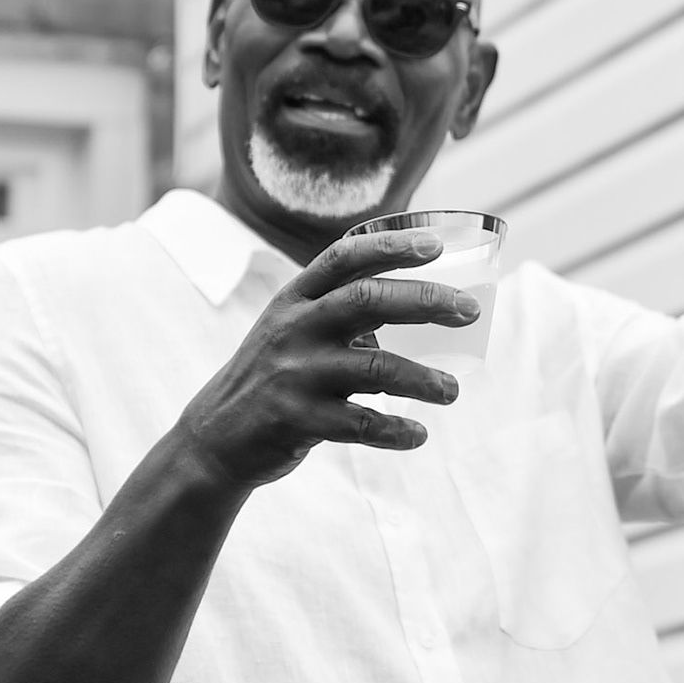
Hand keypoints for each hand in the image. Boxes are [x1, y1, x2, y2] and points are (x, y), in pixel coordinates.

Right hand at [174, 230, 478, 488]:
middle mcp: (294, 329)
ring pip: (374, 369)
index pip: (344, 257)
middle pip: (367, 301)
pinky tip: (419, 434)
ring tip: (453, 391)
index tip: (437, 245)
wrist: (214, 437)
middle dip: (425, 301)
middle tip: (469, 311)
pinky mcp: (297, 420)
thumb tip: (426, 300)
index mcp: (295, 299)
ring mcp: (294, 374)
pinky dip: (396, 431)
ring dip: (422, 380)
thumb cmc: (275, 374)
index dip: (391, 245)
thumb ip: (345, 310)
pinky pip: (361, 424)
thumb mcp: (295, 328)